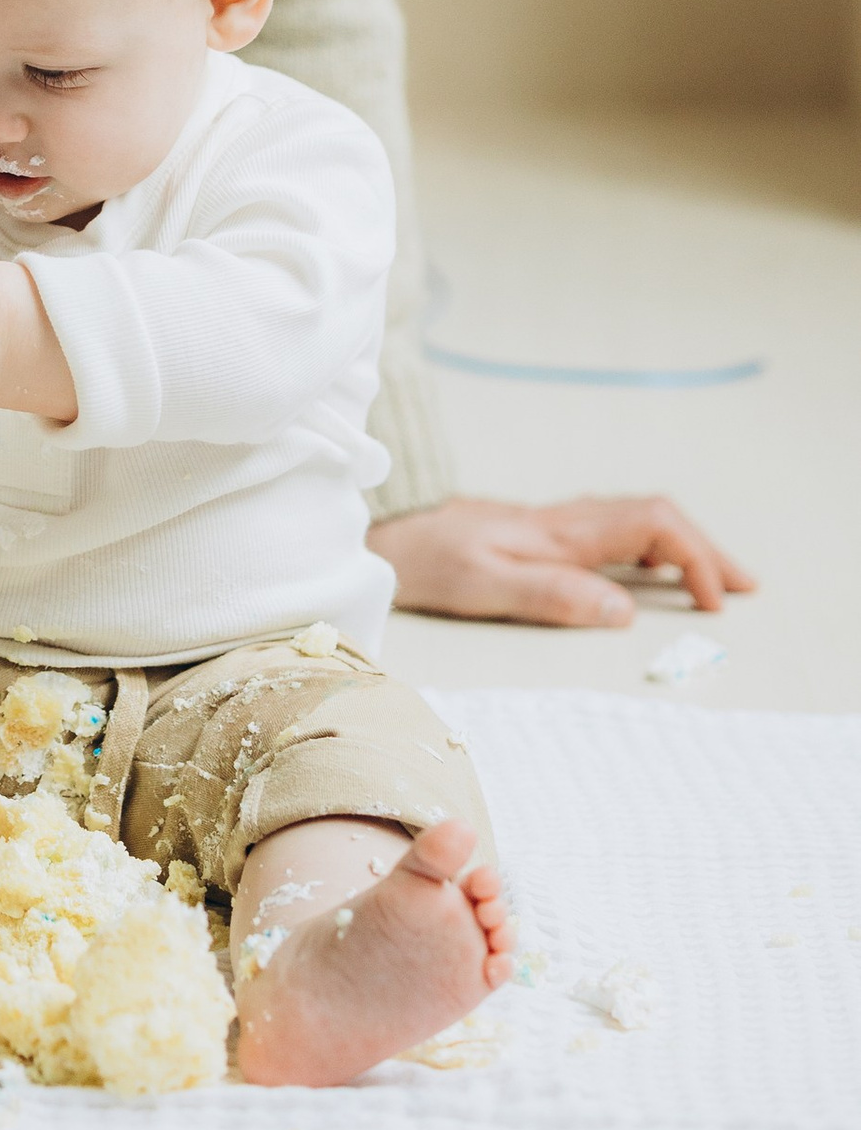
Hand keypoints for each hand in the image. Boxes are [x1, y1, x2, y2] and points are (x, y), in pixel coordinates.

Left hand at [369, 493, 755, 626]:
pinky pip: (613, 533)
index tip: (713, 603)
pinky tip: (651, 574)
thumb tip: (624, 610)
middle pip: (656, 519)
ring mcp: (554, 526)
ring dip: (682, 549)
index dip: (694, 557)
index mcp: (562, 531)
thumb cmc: (430, 562)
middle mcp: (565, 522)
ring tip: (713, 584)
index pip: (653, 524)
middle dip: (705, 550)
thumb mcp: (486, 585)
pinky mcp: (540, 537)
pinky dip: (650, 550)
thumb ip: (554, 595)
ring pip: (637, 523)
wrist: (386, 537)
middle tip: (743, 589)